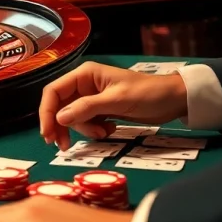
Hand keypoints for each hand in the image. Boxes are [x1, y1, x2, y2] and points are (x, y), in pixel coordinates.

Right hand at [39, 61, 186, 150]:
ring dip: (83, 130)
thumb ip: (87, 108)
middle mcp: (84, 85)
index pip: (53, 92)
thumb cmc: (148, 94)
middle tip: (63, 146)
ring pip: (72, 118)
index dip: (47, 112)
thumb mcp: (117, 100)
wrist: (174, 100)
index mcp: (84, 75)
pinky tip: (110, 129)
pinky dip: (94, 130)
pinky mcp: (100, 110)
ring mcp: (92, 98)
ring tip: (103, 133)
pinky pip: (86, 123)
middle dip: (62, 126)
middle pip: (60, 107)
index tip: (48, 134)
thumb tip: (59, 118)